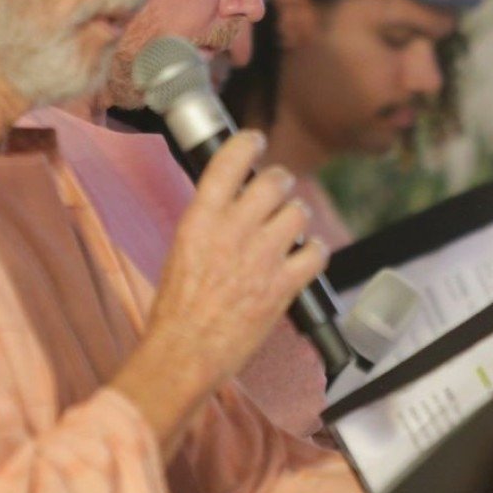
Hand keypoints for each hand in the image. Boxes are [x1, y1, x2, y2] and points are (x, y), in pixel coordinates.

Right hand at [112, 132, 326, 443]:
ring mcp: (262, 257)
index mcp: (200, 218)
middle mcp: (234, 229)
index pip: (231, 160)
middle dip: (280, 182)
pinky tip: (308, 255)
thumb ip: (209, 223)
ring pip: (298, 212)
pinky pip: (316, 253)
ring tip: (290, 228)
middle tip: (278, 190)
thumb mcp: (181, 250)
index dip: (249, 143)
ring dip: (297, 216)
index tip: (256, 141)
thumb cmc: (175, 309)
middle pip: (275, 181)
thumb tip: (231, 204)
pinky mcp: (284, 285)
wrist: (183, 352)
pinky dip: (315, 251)